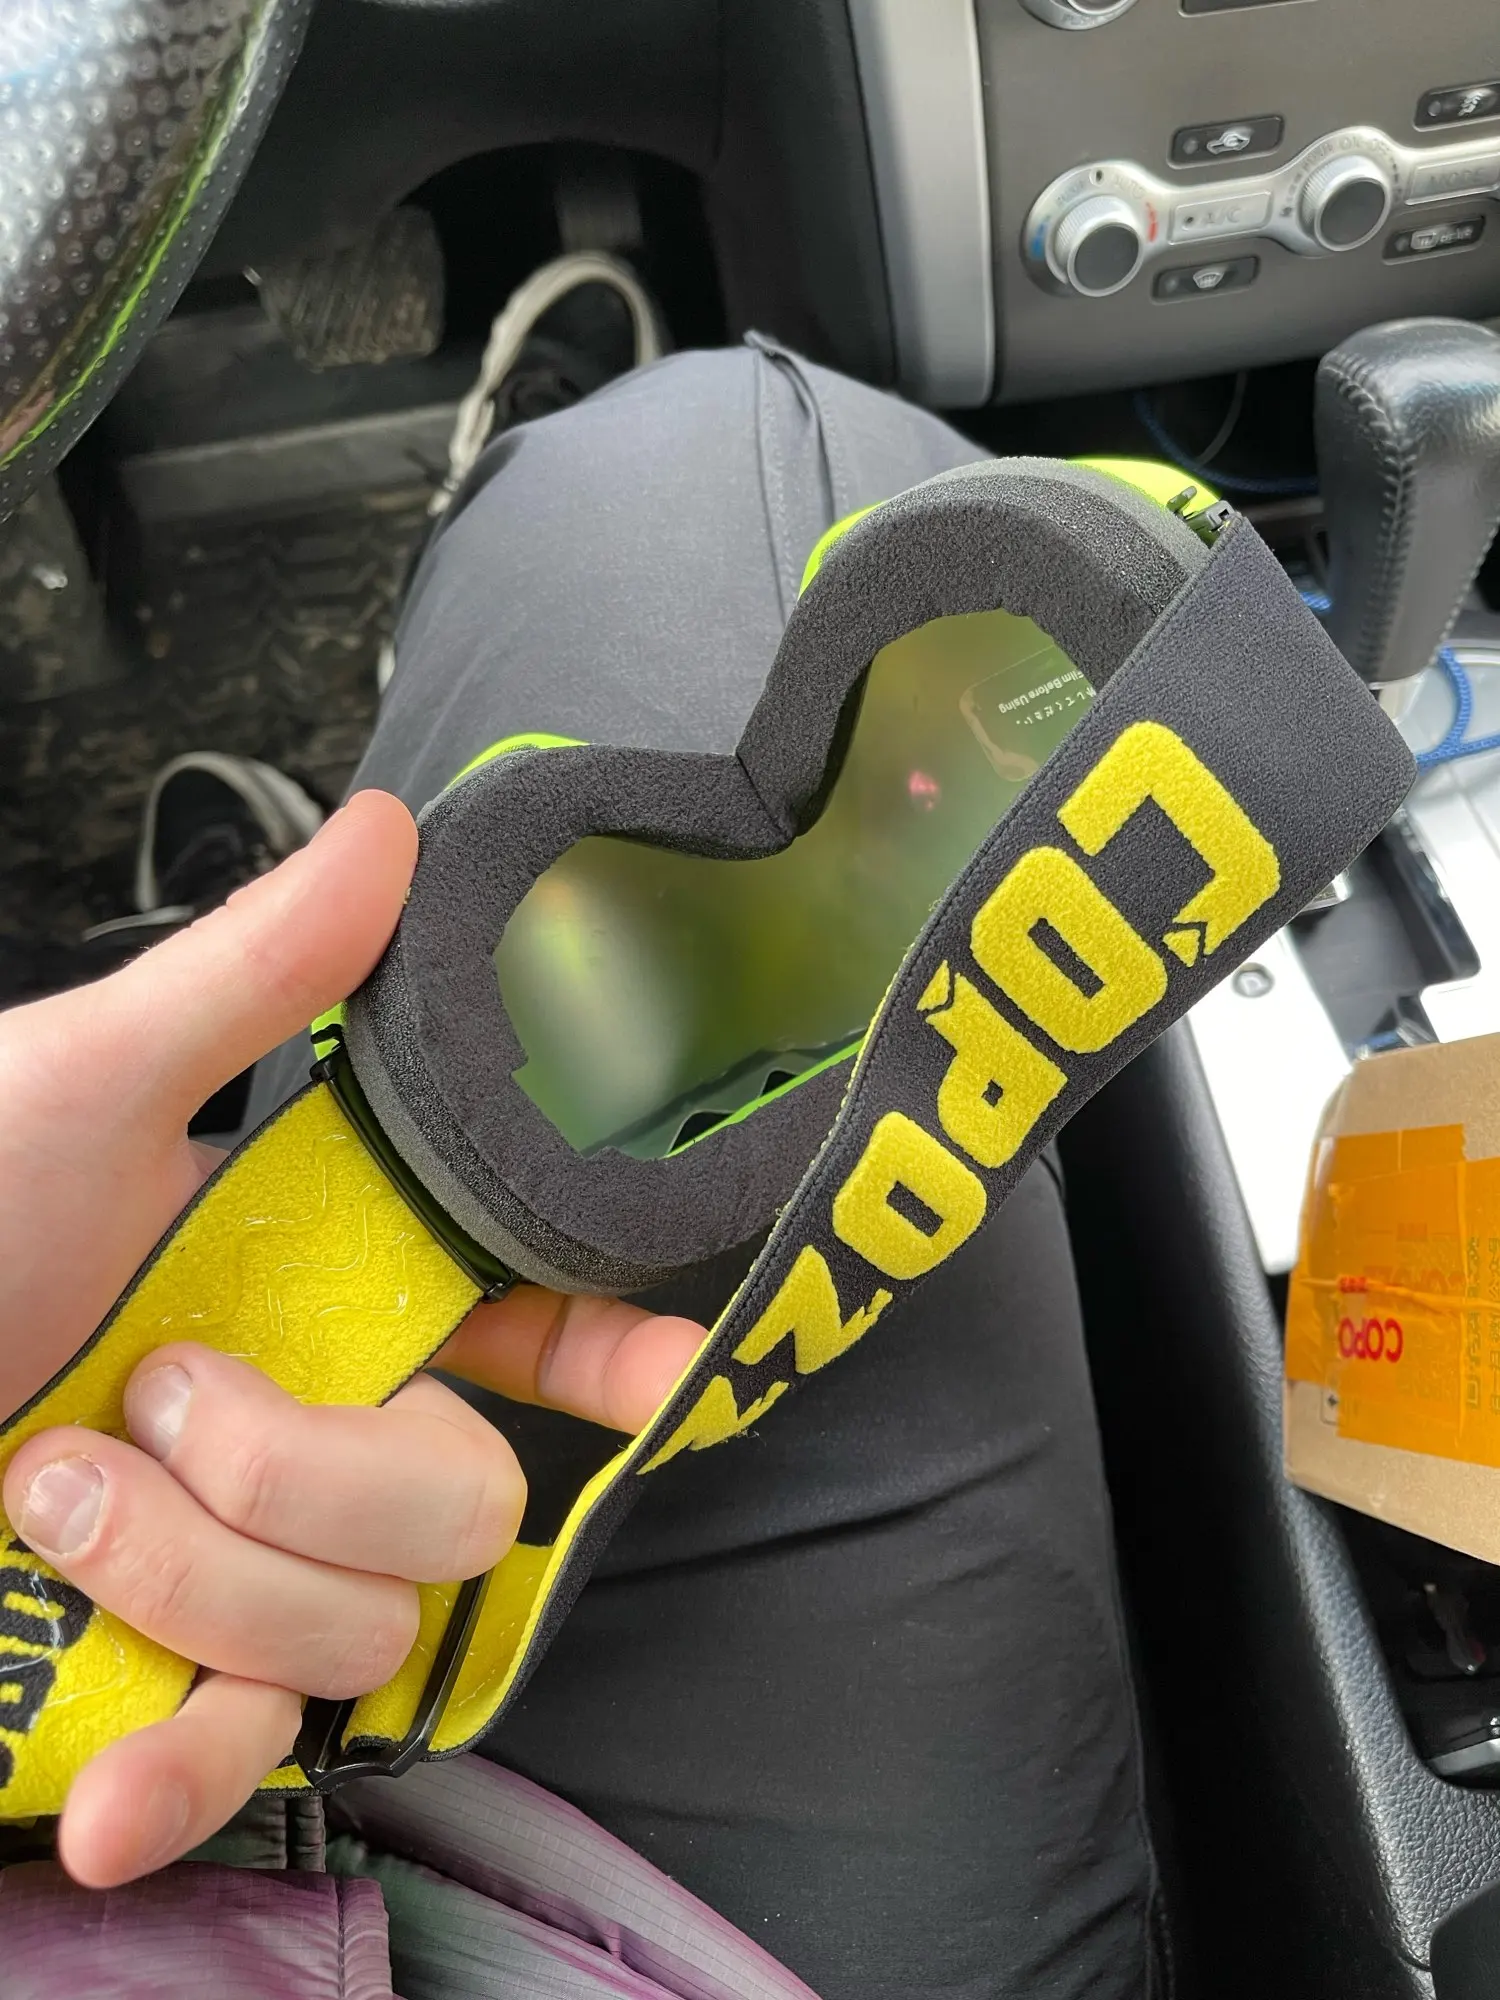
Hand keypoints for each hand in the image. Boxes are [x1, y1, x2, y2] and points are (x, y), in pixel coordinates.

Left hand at [0, 792, 704, 1888]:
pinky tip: (107, 1792)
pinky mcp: (144, 1697)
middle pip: (461, 1500)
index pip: (514, 1327)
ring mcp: (230, 1574)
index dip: (603, 1352)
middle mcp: (294, 1435)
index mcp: (306, 1288)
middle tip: (156, 1392)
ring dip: (188, 1572)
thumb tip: (395, 836)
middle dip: (313, 1465)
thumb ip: (251, 981)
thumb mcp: (76, 1092)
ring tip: (44, 1493)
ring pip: (358, 1630)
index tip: (662, 1373)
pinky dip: (178, 1783)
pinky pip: (241, 1766)